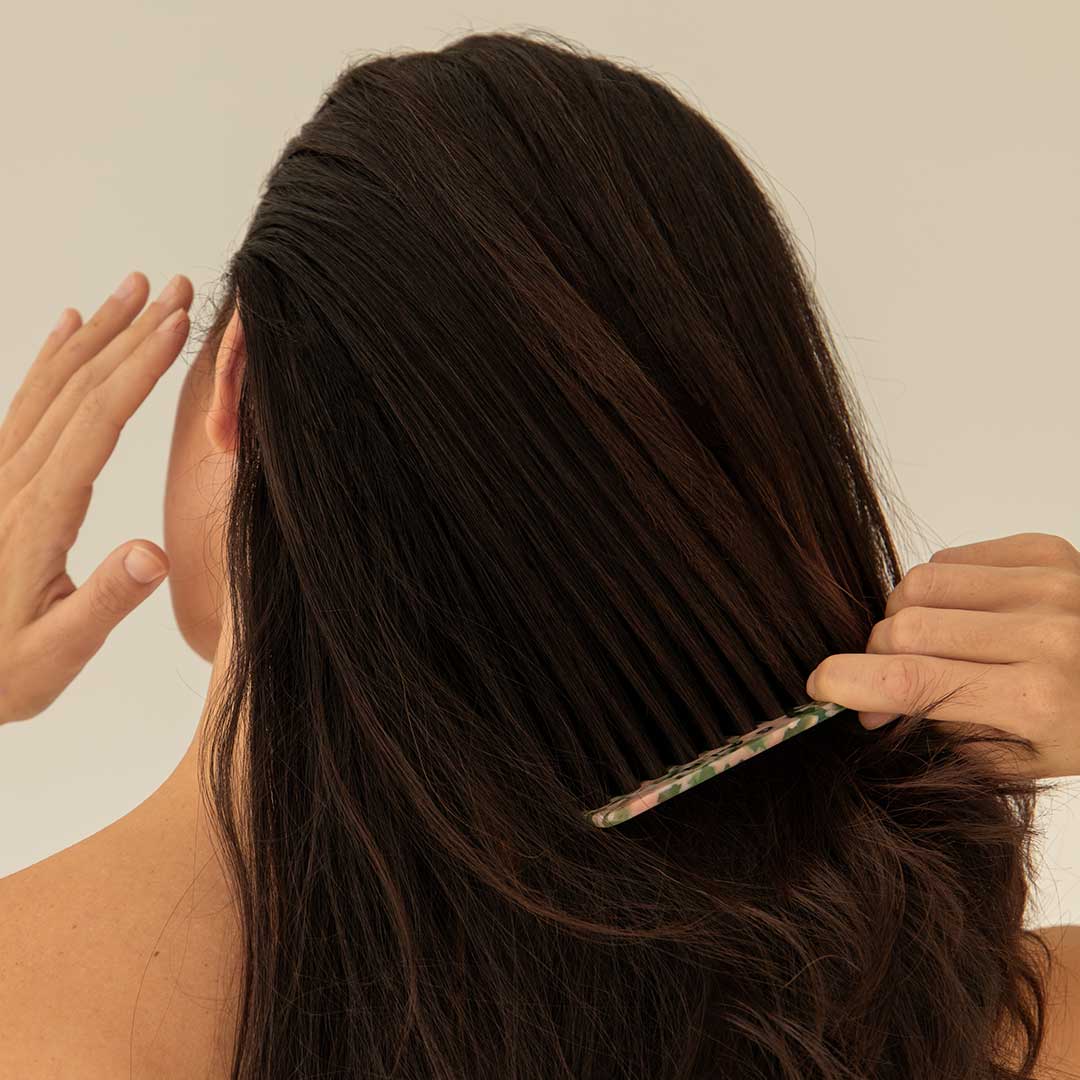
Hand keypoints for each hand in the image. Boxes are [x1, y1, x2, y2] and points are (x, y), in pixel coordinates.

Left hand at [0, 270, 191, 724]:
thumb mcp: (54, 654)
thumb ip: (103, 601)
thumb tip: (152, 555)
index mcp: (39, 513)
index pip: (97, 422)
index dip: (140, 367)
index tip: (178, 324)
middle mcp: (16, 479)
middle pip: (79, 385)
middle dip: (131, 330)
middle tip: (175, 287)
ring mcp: (2, 472)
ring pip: (53, 383)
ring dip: (97, 332)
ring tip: (133, 289)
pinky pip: (25, 400)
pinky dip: (51, 356)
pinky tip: (69, 327)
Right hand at [806, 532, 1079, 779]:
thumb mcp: (1019, 759)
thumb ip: (939, 729)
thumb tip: (868, 705)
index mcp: (1038, 700)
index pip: (912, 681)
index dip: (850, 681)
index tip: (820, 684)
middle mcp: (1046, 635)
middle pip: (904, 625)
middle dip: (876, 653)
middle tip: (886, 675)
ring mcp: (1049, 584)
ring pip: (918, 583)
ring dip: (904, 616)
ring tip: (930, 642)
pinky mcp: (1047, 549)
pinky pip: (949, 557)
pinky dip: (938, 586)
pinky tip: (964, 614)